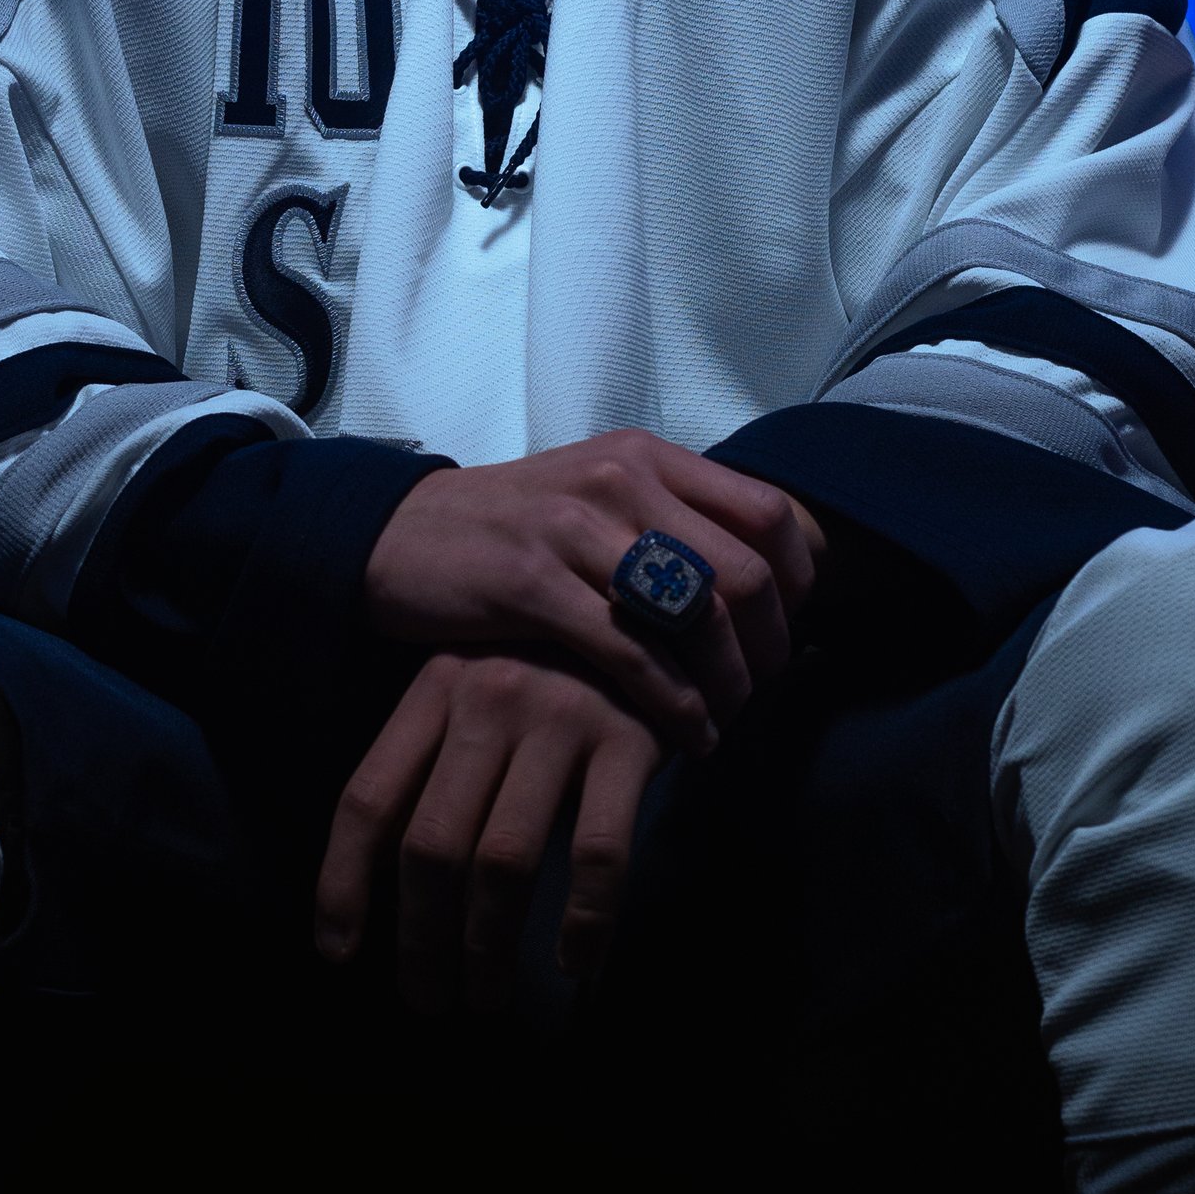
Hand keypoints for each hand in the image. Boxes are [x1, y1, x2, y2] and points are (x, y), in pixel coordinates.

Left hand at [314, 653, 661, 1014]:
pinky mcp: (630, 740)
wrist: (663, 601)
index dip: (343, 883)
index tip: (338, 953)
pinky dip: (584, 920)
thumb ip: (437, 758)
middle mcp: (489, 699)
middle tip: (425, 999)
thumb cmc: (556, 663)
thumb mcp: (480, 684)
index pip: (368, 798)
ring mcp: (561, 718)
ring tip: (485, 997)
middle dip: (420, 937)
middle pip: (432, 843)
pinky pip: (598, 852)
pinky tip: (575, 964)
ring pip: (504, 859)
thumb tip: (384, 874)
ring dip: (488, 946)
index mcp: (436, 688)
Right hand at [363, 430, 828, 745]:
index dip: (800, 581)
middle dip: (771, 645)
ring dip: (728, 683)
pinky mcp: (532, 585)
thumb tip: (760, 579)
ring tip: (728, 720)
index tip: (790, 630)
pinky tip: (685, 735)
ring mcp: (575, 530)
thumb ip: (671, 522)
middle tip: (765, 691)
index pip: (768, 511)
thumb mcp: (597, 498)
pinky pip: (631, 653)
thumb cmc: (510, 530)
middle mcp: (620, 481)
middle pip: (745, 569)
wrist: (394, 535)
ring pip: (696, 612)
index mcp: (647, 457)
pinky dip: (674, 704)